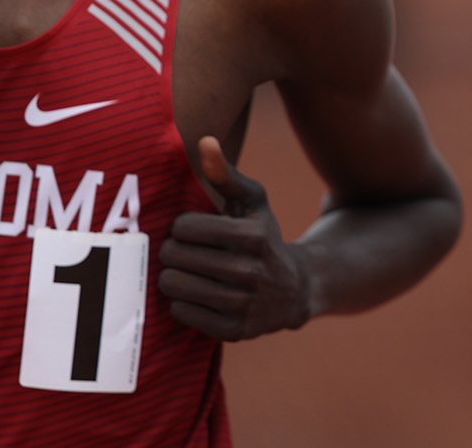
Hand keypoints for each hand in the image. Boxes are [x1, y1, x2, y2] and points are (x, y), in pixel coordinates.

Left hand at [159, 136, 313, 340]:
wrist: (297, 289)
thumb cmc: (265, 238)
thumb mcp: (253, 204)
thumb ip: (226, 175)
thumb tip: (204, 141)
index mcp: (254, 236)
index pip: (183, 228)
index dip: (182, 227)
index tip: (193, 231)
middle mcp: (250, 272)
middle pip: (174, 257)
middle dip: (174, 253)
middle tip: (185, 254)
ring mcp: (244, 305)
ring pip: (174, 287)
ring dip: (174, 278)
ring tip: (187, 273)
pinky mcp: (235, 331)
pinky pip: (182, 314)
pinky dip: (182, 304)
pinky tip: (197, 295)